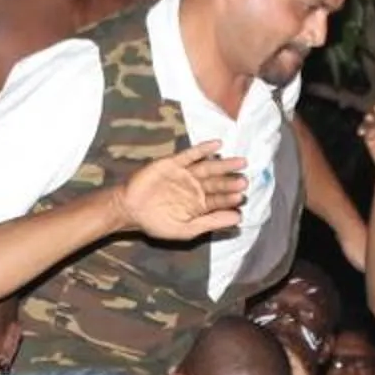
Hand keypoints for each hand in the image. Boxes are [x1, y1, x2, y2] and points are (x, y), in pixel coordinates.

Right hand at [116, 137, 247, 240]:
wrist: (129, 209)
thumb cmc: (156, 223)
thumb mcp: (186, 229)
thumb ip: (211, 223)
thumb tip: (238, 219)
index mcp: (199, 205)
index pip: (218, 200)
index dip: (229, 199)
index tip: (241, 197)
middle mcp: (195, 188)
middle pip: (217, 183)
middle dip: (230, 182)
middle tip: (244, 180)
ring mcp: (185, 174)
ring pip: (208, 168)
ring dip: (224, 164)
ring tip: (240, 162)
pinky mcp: (173, 163)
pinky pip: (191, 154)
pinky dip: (203, 149)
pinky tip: (217, 145)